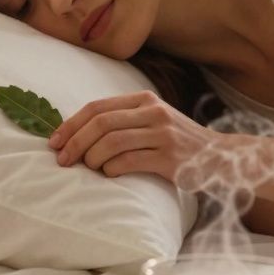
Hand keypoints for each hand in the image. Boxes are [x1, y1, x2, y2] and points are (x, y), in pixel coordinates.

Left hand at [48, 91, 221, 184]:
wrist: (220, 157)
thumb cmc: (177, 143)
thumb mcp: (154, 120)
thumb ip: (123, 120)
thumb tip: (77, 133)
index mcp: (144, 100)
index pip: (97, 107)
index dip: (71, 124)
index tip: (54, 141)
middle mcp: (153, 112)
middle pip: (101, 123)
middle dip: (75, 142)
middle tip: (62, 159)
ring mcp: (163, 135)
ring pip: (112, 142)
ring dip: (92, 158)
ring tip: (88, 168)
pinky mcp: (169, 158)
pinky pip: (129, 162)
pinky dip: (112, 169)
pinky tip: (109, 174)